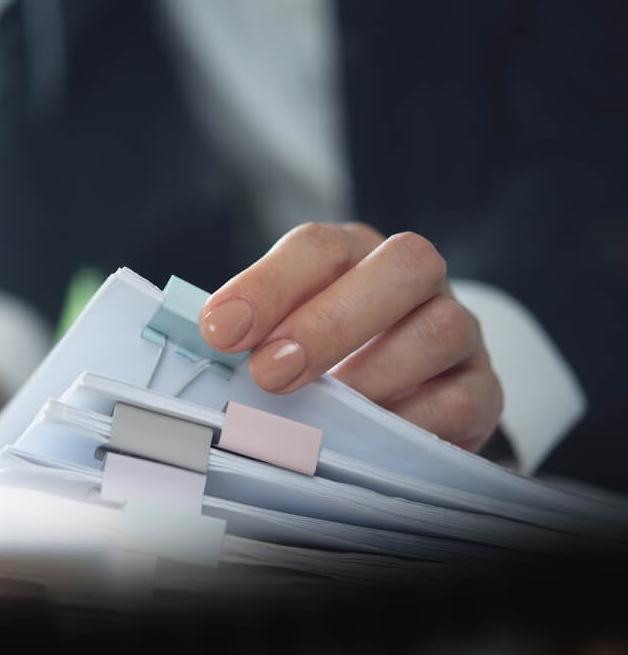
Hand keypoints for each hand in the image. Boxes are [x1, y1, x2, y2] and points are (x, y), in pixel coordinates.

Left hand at [199, 222, 502, 451]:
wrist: (401, 399)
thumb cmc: (323, 361)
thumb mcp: (282, 338)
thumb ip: (252, 342)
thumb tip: (202, 367)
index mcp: (353, 255)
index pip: (318, 247)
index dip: (267, 285)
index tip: (219, 330)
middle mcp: (412, 281)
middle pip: (401, 265)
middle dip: (329, 321)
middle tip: (270, 373)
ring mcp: (457, 330)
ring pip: (442, 327)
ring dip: (374, 371)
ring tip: (325, 409)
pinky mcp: (482, 388)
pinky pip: (463, 398)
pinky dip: (412, 419)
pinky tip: (371, 437)